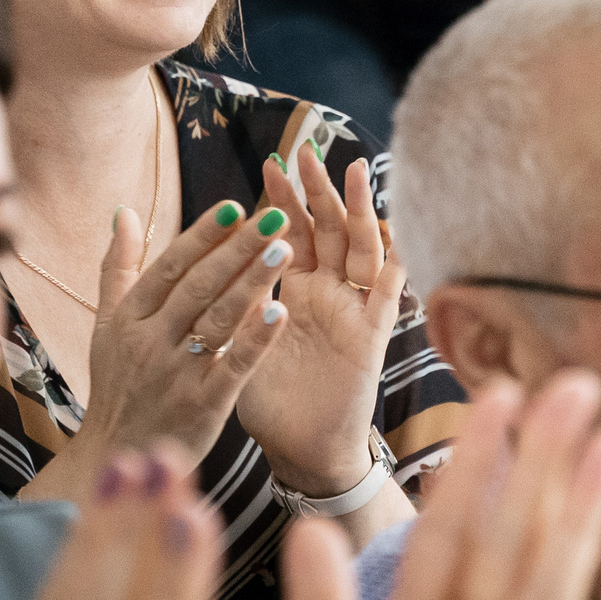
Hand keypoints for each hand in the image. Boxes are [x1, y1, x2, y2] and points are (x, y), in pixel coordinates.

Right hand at [45, 199, 296, 496]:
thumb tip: (124, 213)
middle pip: (198, 286)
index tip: (235, 207)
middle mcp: (150, 342)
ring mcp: (176, 375)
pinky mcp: (203, 406)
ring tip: (284, 249)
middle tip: (275, 218)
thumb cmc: (118, 386)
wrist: (117, 455)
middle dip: (238, 249)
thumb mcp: (106, 327)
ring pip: (218, 320)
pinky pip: (234, 366)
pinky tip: (279, 312)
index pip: (170, 267)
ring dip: (253, 282)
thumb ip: (117, 269)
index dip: (203, 235)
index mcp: (129, 318)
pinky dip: (256, 339)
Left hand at [234, 143, 405, 497]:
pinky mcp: (371, 335)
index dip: (282, 200)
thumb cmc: (270, 398)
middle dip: (319, 191)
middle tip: (309, 150)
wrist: (301, 448)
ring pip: (361, 248)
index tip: (269, 163)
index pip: (290, 233)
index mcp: (294, 289)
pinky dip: (396, 261)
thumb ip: (228, 301)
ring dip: (359, 210)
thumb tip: (202, 261)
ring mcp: (352, 310)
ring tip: (356, 172)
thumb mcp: (240, 340)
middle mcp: (327, 293)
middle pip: (327, 230)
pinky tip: (398, 230)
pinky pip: (388, 293)